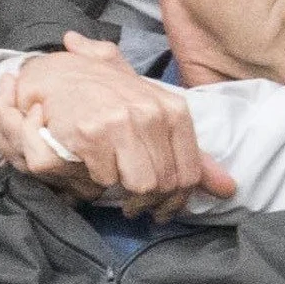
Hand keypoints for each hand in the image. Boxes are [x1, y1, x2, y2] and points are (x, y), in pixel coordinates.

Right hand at [0, 39, 233, 217]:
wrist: (55, 74)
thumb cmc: (107, 95)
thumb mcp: (154, 112)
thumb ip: (192, 151)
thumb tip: (229, 188)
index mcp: (173, 109)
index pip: (190, 171)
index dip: (177, 199)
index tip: (162, 209)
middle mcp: (152, 115)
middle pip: (165, 183)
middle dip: (149, 203)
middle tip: (133, 206)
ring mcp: (122, 124)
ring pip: (139, 185)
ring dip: (122, 194)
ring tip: (111, 184)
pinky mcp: (91, 135)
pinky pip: (102, 180)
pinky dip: (93, 183)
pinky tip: (87, 168)